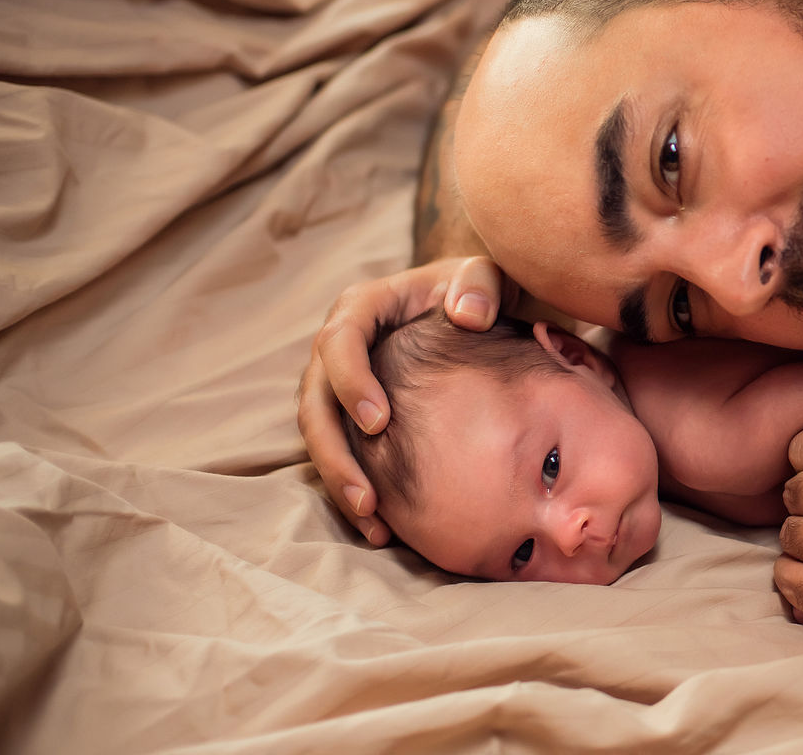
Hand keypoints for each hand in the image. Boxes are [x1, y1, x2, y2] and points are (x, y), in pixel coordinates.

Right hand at [296, 256, 511, 544]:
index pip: (339, 340)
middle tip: (368, 498)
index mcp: (363, 308)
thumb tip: (468, 314)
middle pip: (315, 401)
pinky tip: (384, 527)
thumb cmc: (480, 291)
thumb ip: (480, 282)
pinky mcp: (352, 416)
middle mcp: (340, 347)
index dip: (350, 381)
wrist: (479, 310)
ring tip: (374, 523)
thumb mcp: (487, 274)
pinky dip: (357, 489)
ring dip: (340, 482)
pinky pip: (342, 453)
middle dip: (335, 453)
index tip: (379, 422)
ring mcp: (341, 384)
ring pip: (321, 436)